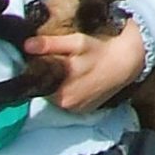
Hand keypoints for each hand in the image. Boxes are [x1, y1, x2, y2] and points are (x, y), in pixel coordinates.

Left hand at [25, 22, 146, 111]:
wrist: (126, 64)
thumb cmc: (100, 51)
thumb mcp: (77, 43)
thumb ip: (51, 45)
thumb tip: (27, 46)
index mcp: (60, 87)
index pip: (36, 79)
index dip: (38, 67)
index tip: (42, 58)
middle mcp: (65, 103)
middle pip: (46, 88)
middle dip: (49, 75)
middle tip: (62, 62)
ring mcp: (74, 109)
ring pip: (55, 96)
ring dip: (58, 85)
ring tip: (71, 71)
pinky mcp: (82, 111)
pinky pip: (68, 102)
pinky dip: (69, 92)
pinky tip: (78, 81)